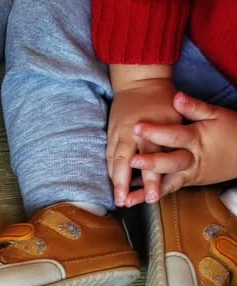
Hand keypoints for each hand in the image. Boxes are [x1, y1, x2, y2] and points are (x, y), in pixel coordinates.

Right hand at [107, 66, 178, 206]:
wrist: (139, 82)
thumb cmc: (161, 100)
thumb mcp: (175, 116)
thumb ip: (173, 139)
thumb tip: (176, 163)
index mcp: (150, 129)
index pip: (151, 158)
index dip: (151, 179)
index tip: (152, 197)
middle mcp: (131, 133)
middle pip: (124, 163)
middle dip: (123, 184)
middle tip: (124, 203)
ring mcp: (118, 134)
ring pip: (113, 161)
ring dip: (115, 181)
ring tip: (117, 199)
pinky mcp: (110, 135)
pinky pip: (108, 157)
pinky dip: (111, 171)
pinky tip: (114, 184)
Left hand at [130, 93, 236, 197]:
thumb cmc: (230, 129)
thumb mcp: (215, 114)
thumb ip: (194, 108)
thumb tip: (176, 97)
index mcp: (197, 138)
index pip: (174, 134)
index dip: (155, 131)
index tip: (137, 127)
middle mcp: (192, 158)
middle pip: (170, 162)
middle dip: (151, 163)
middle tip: (131, 162)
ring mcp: (190, 173)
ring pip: (167, 183)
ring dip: (146, 191)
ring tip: (127, 198)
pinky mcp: (188, 182)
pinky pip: (168, 190)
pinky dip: (151, 195)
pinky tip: (133, 200)